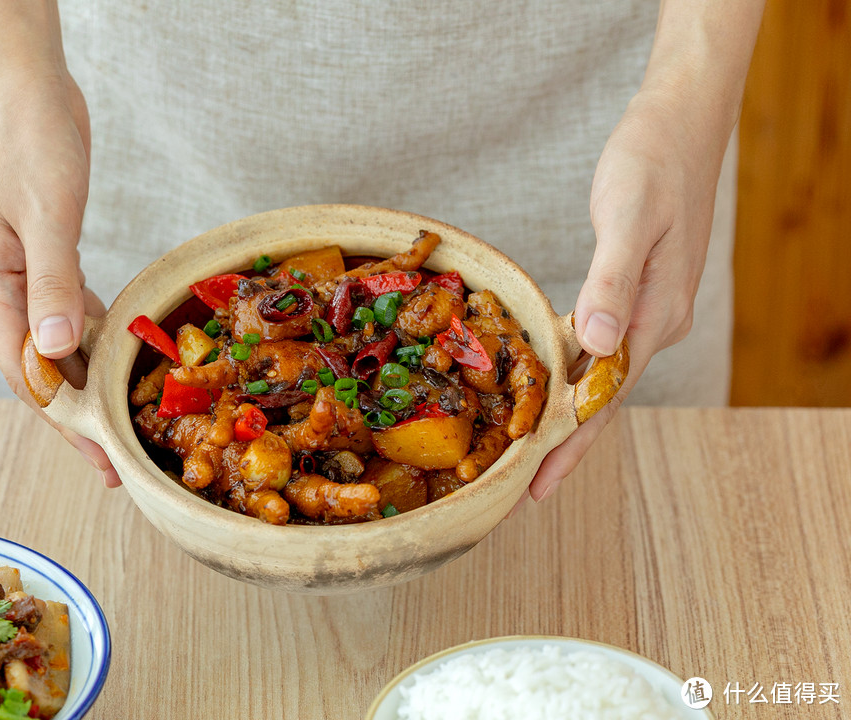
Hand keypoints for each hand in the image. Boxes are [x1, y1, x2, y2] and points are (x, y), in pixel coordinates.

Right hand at [0, 66, 121, 487]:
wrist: (29, 90)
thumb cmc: (31, 143)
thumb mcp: (46, 216)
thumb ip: (53, 285)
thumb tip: (57, 352)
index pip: (26, 371)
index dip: (64, 419)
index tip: (99, 457)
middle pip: (39, 370)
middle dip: (76, 417)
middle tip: (113, 464)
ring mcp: (18, 276)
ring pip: (54, 347)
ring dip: (86, 385)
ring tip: (119, 427)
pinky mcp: (42, 260)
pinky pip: (66, 314)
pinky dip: (91, 341)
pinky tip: (115, 363)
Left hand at [516, 85, 731, 512]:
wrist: (680, 123)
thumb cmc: (652, 163)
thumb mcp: (630, 218)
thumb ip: (614, 281)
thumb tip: (597, 344)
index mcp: (657, 315)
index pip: (606, 397)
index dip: (571, 444)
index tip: (538, 486)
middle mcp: (656, 321)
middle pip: (603, 398)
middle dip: (565, 444)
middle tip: (525, 489)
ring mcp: (648, 308)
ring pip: (600, 375)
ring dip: (567, 411)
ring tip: (531, 449)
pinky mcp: (633, 290)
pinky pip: (598, 344)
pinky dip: (571, 369)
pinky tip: (549, 380)